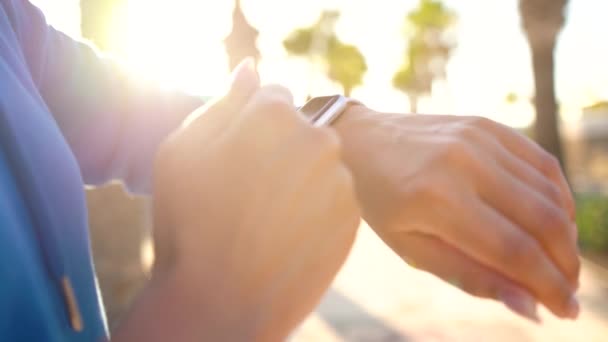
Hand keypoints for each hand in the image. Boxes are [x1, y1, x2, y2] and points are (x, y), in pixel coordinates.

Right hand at [150, 62, 359, 340]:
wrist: (218, 302)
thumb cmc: (189, 224)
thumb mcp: (181, 151)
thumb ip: (222, 103)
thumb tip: (249, 70)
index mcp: (274, 113)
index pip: (274, 97)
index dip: (251, 125)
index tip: (238, 156)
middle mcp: (317, 138)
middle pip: (301, 129)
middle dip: (280, 149)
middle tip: (249, 192)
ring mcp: (340, 180)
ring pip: (320, 166)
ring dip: (300, 181)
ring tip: (265, 219)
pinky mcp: (352, 218)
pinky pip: (334, 200)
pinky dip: (315, 211)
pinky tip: (286, 236)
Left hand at [335, 108, 578, 320]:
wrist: (360, 142)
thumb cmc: (380, 203)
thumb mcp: (411, 249)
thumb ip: (470, 276)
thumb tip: (530, 306)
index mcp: (438, 200)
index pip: (514, 251)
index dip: (548, 285)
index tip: (566, 310)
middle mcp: (464, 163)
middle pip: (543, 221)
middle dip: (565, 264)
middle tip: (567, 289)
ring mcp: (479, 138)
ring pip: (550, 192)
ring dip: (565, 233)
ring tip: (558, 260)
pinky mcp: (487, 125)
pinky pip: (542, 162)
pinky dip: (558, 196)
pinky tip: (555, 220)